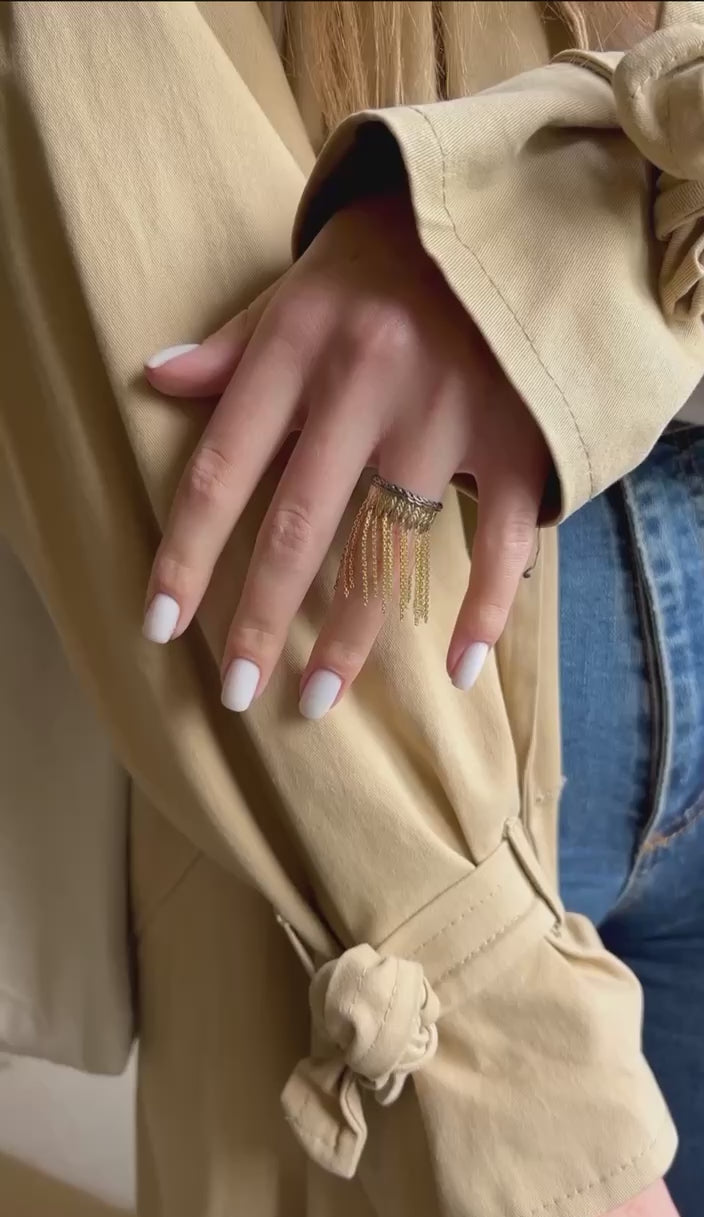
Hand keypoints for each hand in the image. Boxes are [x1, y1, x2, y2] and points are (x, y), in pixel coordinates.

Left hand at [144, 193, 548, 715]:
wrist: (503, 213)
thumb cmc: (384, 258)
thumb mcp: (296, 287)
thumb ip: (231, 346)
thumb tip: (153, 379)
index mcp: (300, 347)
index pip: (224, 468)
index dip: (186, 553)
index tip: (160, 626)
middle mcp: (367, 385)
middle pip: (298, 525)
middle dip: (260, 617)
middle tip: (235, 692)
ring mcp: (447, 416)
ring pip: (388, 546)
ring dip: (351, 635)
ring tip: (317, 699)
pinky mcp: (513, 438)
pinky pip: (499, 540)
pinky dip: (484, 609)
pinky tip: (457, 670)